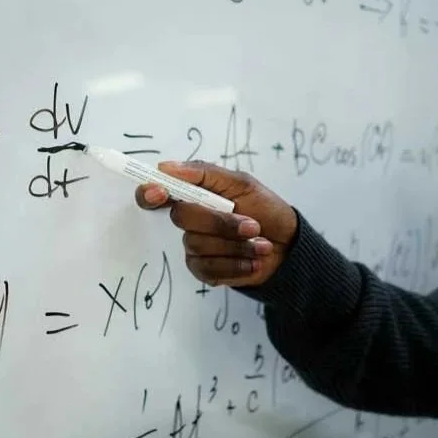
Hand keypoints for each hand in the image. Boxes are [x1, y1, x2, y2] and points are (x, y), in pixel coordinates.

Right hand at [135, 160, 296, 287]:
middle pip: (182, 217)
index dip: (149, 193)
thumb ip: (204, 173)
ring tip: (261, 244)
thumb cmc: (265, 209)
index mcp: (193, 195)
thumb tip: (167, 167)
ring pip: (199, 244)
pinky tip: (254, 261)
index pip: (155, 193)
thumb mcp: (242, 183)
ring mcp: (194, 246)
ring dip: (237, 245)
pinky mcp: (203, 270)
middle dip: (220, 222)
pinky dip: (237, 264)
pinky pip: (208, 268)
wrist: (287, 246)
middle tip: (252, 225)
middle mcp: (189, 220)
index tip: (160, 192)